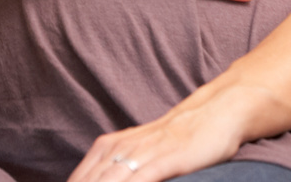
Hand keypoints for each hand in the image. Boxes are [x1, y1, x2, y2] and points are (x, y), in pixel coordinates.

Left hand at [67, 90, 254, 181]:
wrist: (211, 115)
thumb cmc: (173, 141)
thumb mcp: (137, 153)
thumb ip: (116, 171)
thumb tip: (100, 178)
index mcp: (107, 147)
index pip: (79, 180)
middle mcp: (118, 149)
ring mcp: (140, 154)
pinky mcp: (164, 161)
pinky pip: (140, 181)